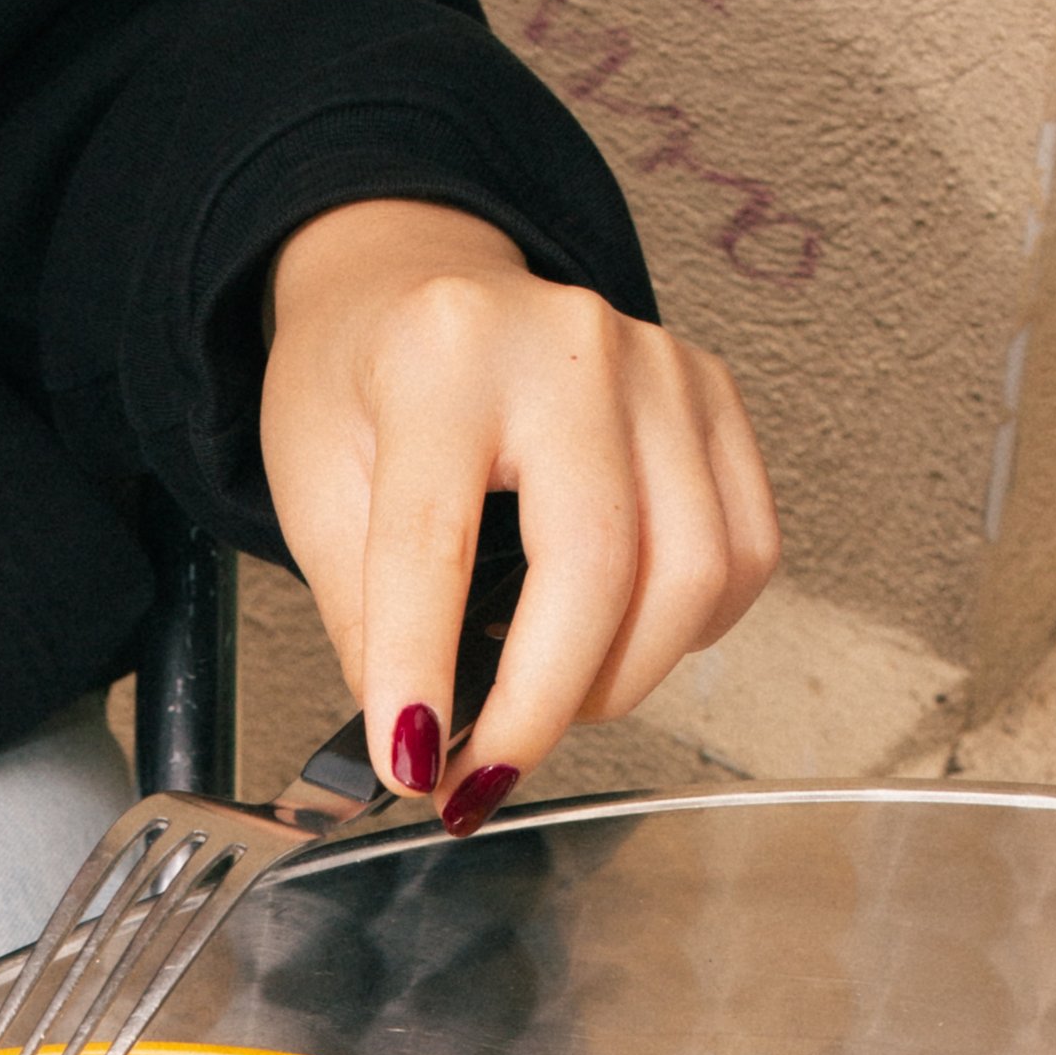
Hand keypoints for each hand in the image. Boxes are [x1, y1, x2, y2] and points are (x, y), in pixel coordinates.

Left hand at [260, 199, 778, 827]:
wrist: (421, 280)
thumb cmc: (363, 381)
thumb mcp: (313, 488)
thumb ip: (363, 620)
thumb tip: (419, 745)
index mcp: (442, 356)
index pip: (436, 543)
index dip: (423, 676)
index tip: (413, 769)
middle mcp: (567, 344)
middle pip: (596, 567)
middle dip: (541, 707)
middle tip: (483, 774)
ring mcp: (659, 366)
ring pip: (691, 575)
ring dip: (618, 682)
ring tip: (545, 701)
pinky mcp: (715, 400)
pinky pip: (742, 555)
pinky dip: (688, 636)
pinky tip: (617, 641)